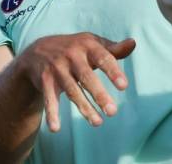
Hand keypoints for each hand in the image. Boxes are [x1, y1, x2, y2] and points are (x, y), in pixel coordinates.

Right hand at [16, 33, 135, 131]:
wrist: (38, 50)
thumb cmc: (75, 49)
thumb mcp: (92, 44)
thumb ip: (113, 49)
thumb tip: (133, 43)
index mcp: (87, 45)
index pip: (103, 58)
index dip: (113, 71)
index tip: (124, 86)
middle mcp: (71, 55)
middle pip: (86, 77)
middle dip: (99, 94)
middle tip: (112, 112)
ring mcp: (56, 68)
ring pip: (72, 90)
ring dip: (84, 108)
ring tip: (98, 123)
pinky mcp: (45, 81)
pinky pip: (49, 98)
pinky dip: (51, 113)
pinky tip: (55, 128)